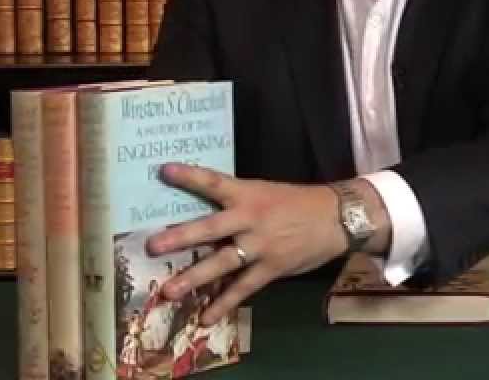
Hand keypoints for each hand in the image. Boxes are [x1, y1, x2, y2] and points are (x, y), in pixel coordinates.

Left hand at [145, 163, 353, 323]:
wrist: (335, 218)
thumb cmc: (298, 202)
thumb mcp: (267, 193)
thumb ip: (239, 203)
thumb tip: (206, 212)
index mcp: (249, 194)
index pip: (215, 182)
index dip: (189, 176)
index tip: (164, 171)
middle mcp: (250, 219)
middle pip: (210, 228)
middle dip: (180, 237)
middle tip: (153, 246)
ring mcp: (260, 246)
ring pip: (222, 263)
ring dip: (194, 277)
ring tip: (169, 291)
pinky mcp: (271, 268)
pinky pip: (243, 288)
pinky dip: (224, 304)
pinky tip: (206, 318)